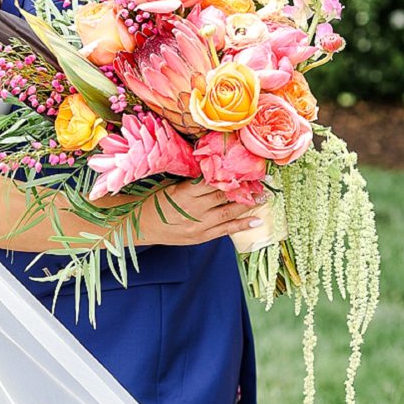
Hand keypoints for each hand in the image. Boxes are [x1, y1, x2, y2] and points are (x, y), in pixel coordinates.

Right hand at [123, 179, 261, 247]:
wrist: (141, 226)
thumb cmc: (153, 201)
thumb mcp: (170, 185)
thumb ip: (192, 180)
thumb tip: (215, 169)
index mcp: (185, 192)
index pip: (214, 180)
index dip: (231, 174)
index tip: (244, 166)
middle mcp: (194, 209)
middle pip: (224, 195)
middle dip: (244, 187)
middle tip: (260, 179)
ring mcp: (199, 225)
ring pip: (229, 212)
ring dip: (248, 204)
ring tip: (263, 197)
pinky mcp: (200, 237)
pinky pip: (225, 230)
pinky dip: (242, 225)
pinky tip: (256, 220)